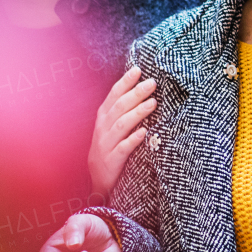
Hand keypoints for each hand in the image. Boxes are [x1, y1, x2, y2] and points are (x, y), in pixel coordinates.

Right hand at [89, 66, 156, 197]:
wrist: (99, 181)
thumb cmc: (110, 147)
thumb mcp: (112, 127)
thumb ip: (123, 109)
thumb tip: (140, 87)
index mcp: (103, 118)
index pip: (113, 96)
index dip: (125, 82)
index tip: (138, 70)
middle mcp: (103, 129)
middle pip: (119, 107)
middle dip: (135, 93)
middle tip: (152, 83)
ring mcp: (106, 145)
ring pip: (121, 125)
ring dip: (137, 113)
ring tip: (152, 103)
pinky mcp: (112, 162)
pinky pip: (123, 149)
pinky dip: (133, 140)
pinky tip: (144, 132)